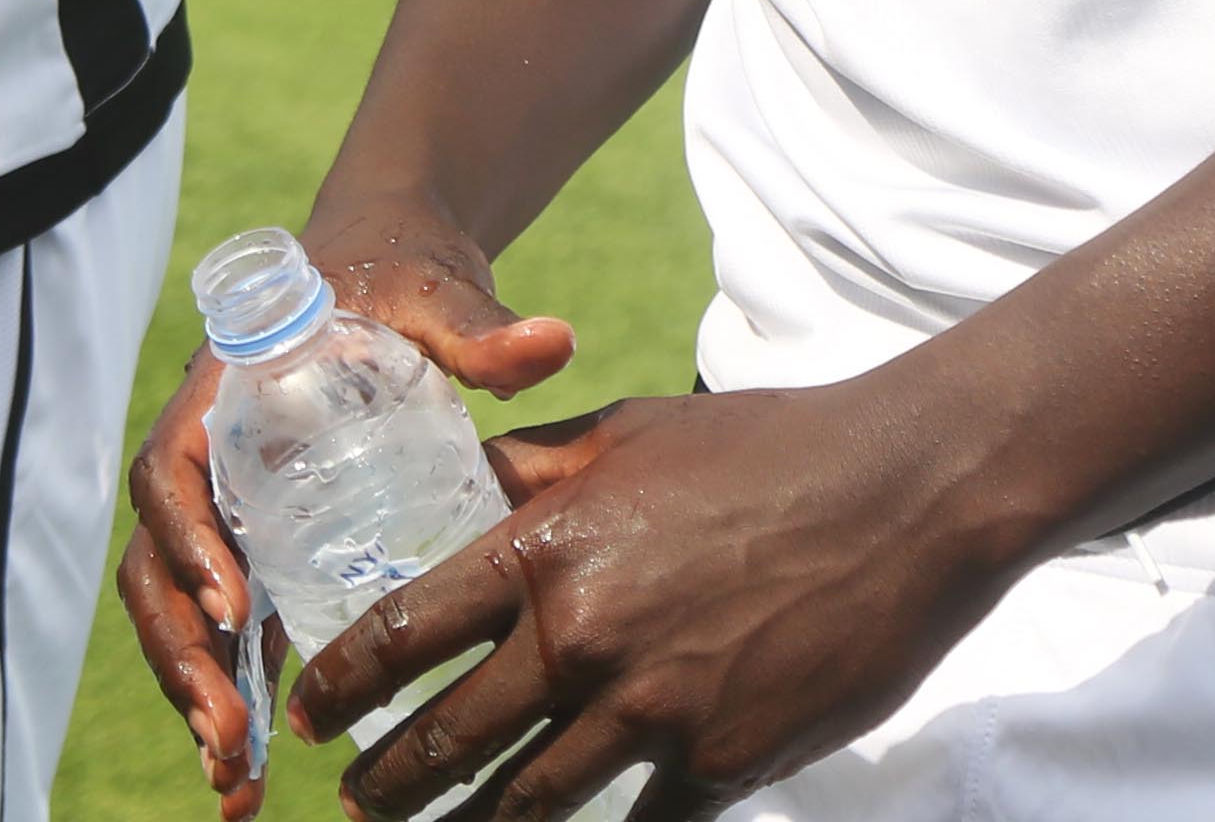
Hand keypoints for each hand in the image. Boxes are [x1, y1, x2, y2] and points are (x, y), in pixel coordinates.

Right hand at [116, 200, 580, 814]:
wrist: (382, 268)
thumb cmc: (393, 278)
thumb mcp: (428, 296)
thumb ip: (477, 327)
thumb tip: (552, 344)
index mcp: (221, 396)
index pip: (173, 475)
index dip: (189, 544)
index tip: (236, 610)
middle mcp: (207, 461)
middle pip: (158, 567)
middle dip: (183, 655)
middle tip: (229, 734)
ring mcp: (228, 512)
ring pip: (181, 614)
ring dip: (198, 697)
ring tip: (234, 783)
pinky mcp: (260, 549)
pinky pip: (226, 633)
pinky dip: (231, 700)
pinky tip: (249, 776)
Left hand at [287, 363, 1029, 820]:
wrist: (903, 497)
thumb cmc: (763, 448)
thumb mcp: (625, 431)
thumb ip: (534, 468)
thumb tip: (464, 479)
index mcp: (549, 550)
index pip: (409, 629)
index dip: (346, 681)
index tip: (311, 711)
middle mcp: (585, 638)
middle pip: (450, 737)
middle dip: (388, 781)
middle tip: (352, 800)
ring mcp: (654, 711)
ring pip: (529, 801)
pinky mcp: (722, 763)